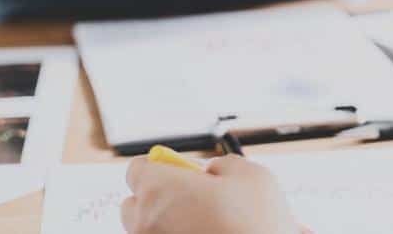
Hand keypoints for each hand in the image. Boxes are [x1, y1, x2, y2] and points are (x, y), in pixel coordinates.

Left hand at [122, 155, 300, 233]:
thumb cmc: (258, 225)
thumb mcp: (248, 174)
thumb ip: (219, 165)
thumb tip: (210, 171)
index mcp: (159, 190)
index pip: (137, 169)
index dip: (160, 166)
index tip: (177, 170)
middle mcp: (146, 223)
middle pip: (135, 203)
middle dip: (158, 197)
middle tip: (192, 198)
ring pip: (147, 229)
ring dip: (167, 223)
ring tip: (204, 224)